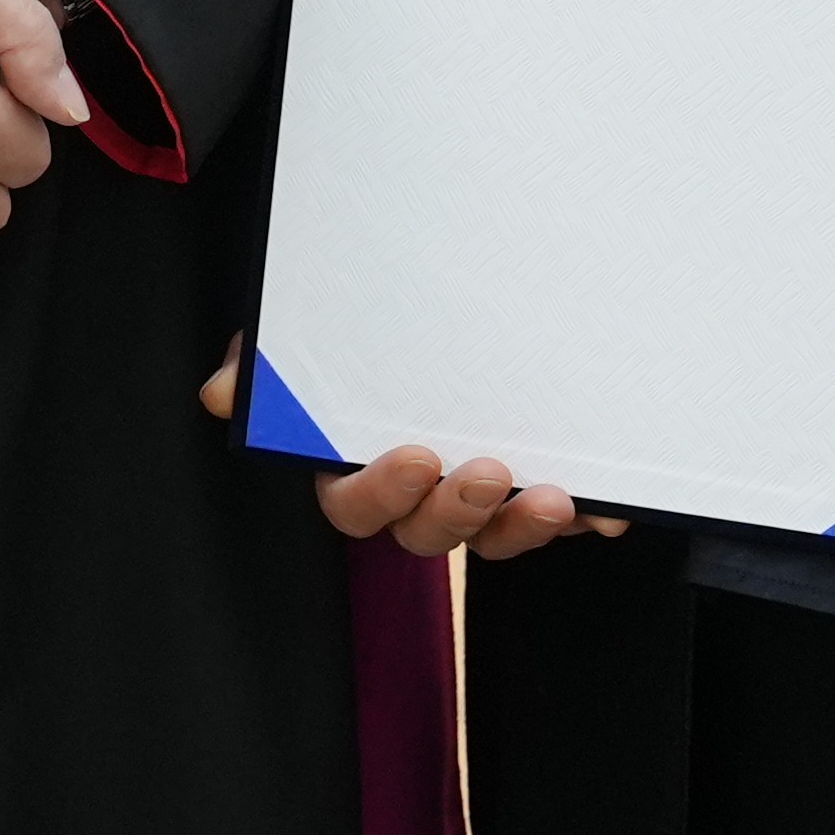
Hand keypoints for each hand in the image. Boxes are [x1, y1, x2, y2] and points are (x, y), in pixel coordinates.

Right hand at [192, 347, 621, 559]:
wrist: (463, 297)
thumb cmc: (363, 328)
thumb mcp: (312, 332)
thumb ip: (267, 359)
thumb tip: (223, 391)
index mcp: (353, 464)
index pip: (354, 503)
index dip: (382, 492)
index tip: (416, 457)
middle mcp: (415, 492)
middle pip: (427, 532)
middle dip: (458, 509)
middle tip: (489, 470)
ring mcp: (477, 496)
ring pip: (494, 537)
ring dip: (521, 526)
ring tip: (554, 497)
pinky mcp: (533, 490)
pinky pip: (558, 521)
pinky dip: (588, 520)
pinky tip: (610, 509)